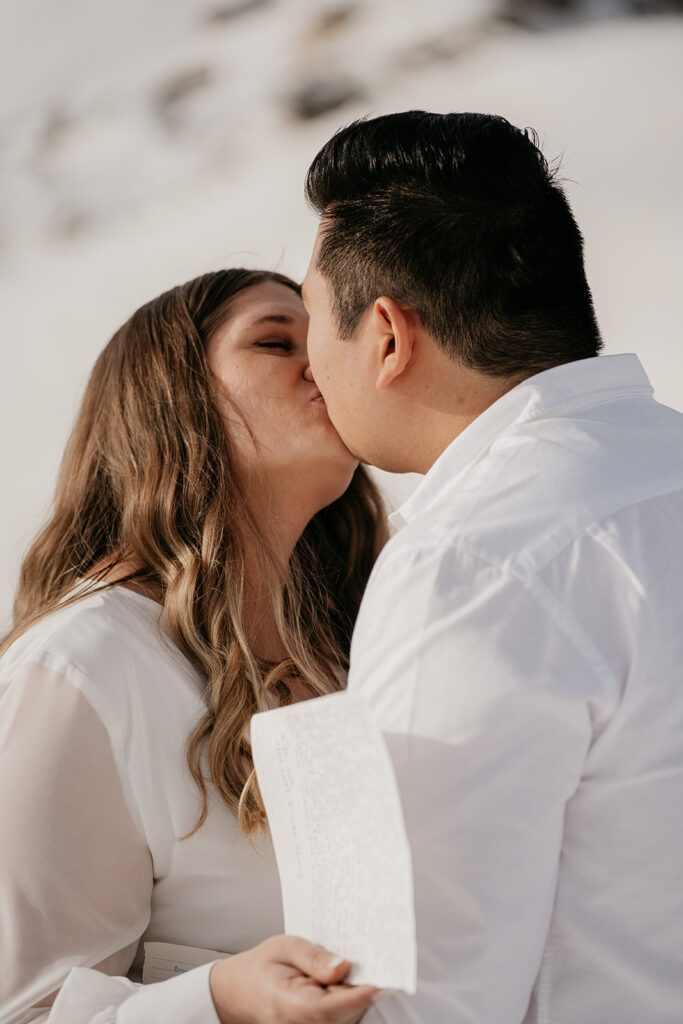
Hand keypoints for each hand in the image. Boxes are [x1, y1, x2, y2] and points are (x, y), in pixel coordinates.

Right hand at [209, 934, 380, 1023]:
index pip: (330, 1007)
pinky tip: (344, 985)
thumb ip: (314, 957)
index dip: (359, 995)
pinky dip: (350, 1004)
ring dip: (357, 998)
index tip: (383, 979)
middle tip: (374, 962)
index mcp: (288, 1005)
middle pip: (346, 1016)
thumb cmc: (261, 968)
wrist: (239, 992)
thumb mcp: (284, 947)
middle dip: (362, 991)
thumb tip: (344, 966)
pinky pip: (343, 1022)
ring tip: (348, 971)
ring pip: (348, 1021)